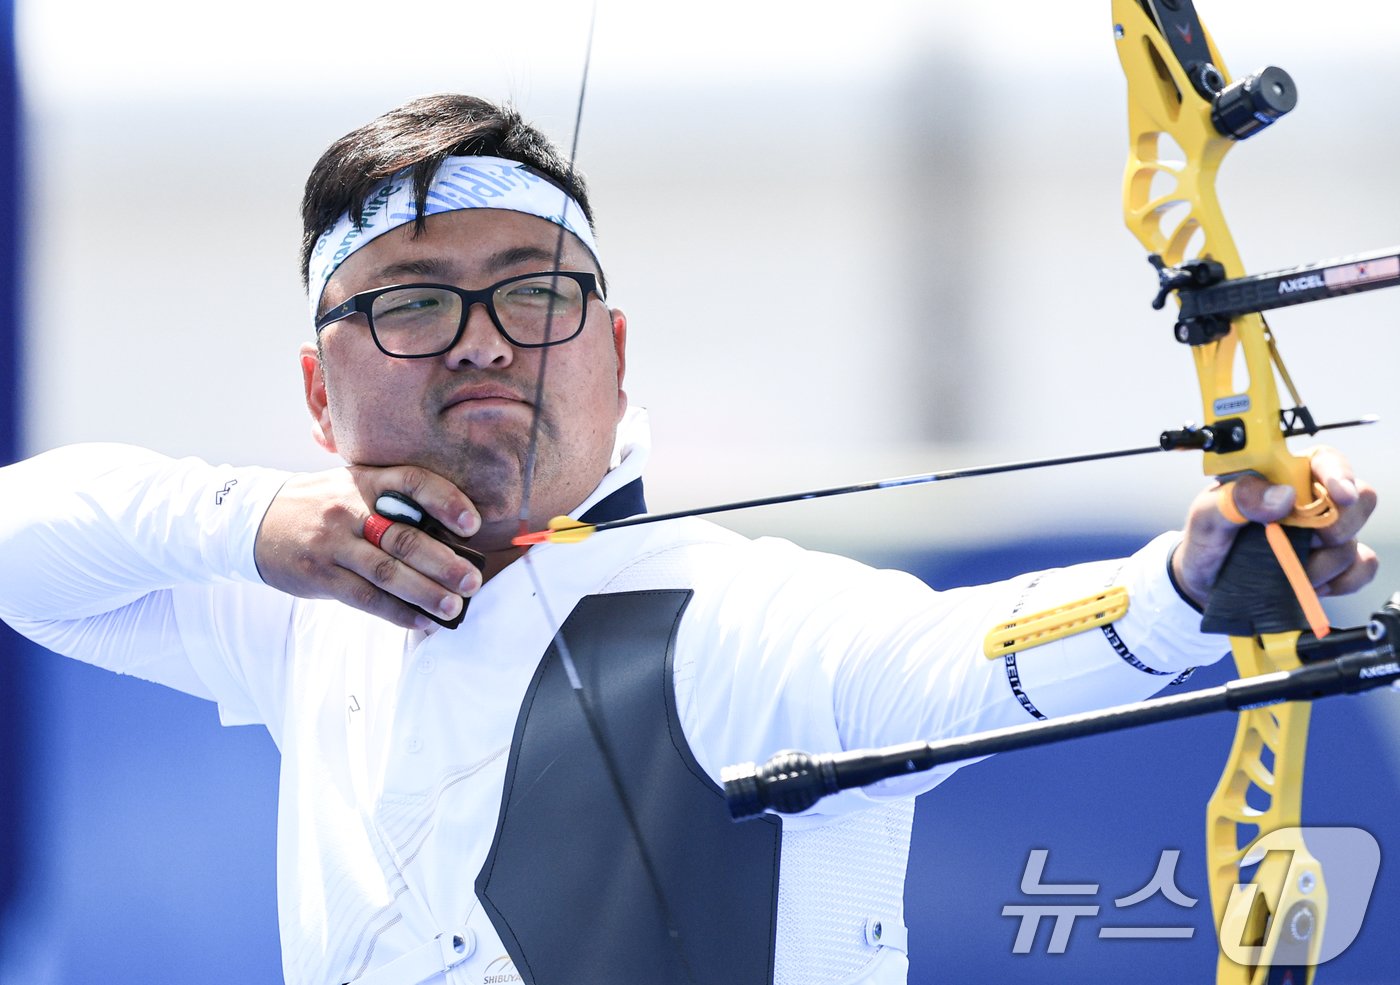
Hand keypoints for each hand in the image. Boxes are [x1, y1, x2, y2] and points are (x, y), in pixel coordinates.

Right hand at [254, 465, 481, 628]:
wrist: (256, 520)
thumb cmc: (323, 506)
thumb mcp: (353, 487)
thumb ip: (393, 504)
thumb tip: (451, 540)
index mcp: (366, 480)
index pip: (413, 482)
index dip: (447, 501)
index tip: (472, 525)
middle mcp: (349, 509)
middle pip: (404, 537)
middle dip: (444, 562)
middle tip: (472, 580)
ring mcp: (332, 543)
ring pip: (387, 572)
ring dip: (425, 593)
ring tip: (453, 607)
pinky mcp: (320, 574)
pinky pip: (365, 598)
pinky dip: (397, 612)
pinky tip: (421, 620)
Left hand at [1172, 447, 1378, 609]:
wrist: (1204, 585)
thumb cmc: (1208, 541)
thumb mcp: (1207, 515)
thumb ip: (1238, 497)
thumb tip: (1283, 496)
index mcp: (1284, 476)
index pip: (1326, 461)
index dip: (1339, 474)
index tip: (1339, 495)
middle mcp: (1312, 502)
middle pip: (1359, 499)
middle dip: (1334, 526)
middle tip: (1302, 542)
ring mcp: (1326, 535)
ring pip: (1352, 543)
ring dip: (1319, 564)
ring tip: (1283, 568)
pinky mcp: (1335, 567)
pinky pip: (1362, 568)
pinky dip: (1341, 581)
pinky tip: (1309, 584)